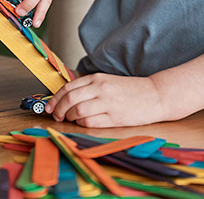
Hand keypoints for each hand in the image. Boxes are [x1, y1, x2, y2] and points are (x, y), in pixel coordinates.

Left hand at [45, 73, 166, 127]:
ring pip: (77, 111)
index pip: (68, 88)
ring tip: (70, 120)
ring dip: (69, 118)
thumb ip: (88, 87)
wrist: (154, 95)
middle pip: (69, 99)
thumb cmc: (130, 90)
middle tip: (56, 116)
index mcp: (97, 79)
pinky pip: (90, 122)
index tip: (49, 107)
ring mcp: (107, 103)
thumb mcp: (107, 81)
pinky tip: (83, 123)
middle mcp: (100, 89)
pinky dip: (81, 124)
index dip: (55, 99)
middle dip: (58, 109)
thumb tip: (66, 97)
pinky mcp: (114, 118)